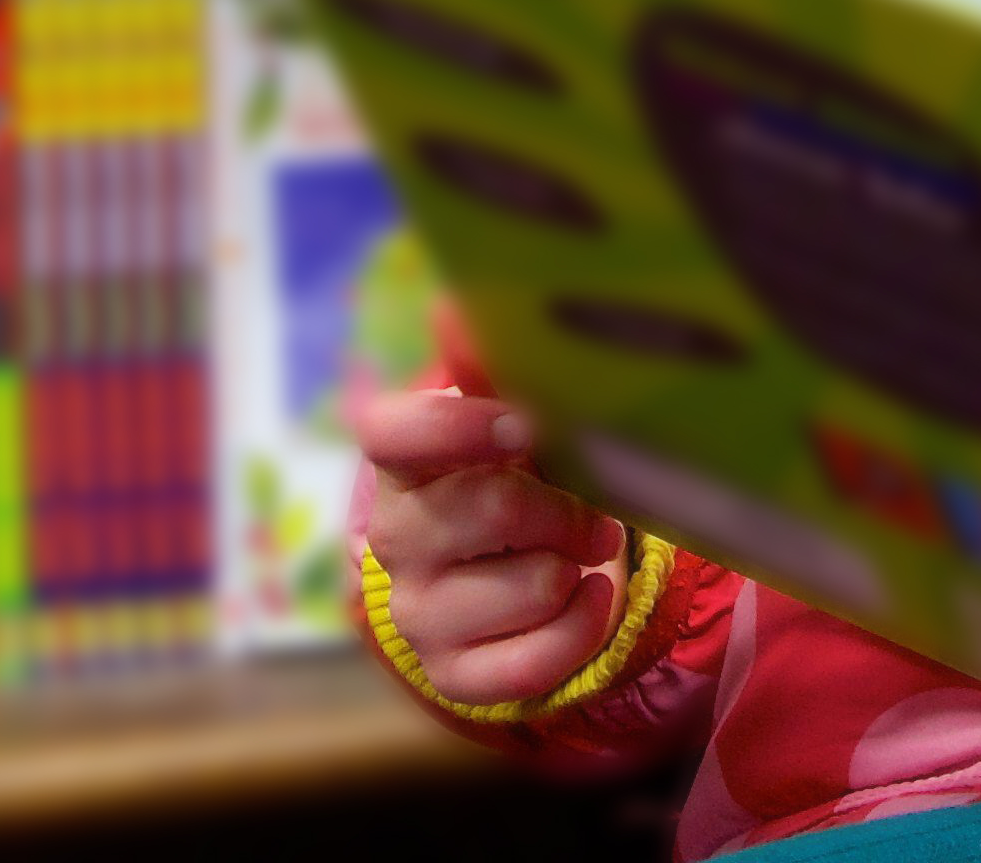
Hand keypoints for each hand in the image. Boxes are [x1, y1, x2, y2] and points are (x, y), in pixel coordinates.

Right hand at [348, 350, 632, 706]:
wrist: (506, 574)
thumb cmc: (513, 474)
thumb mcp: (509, 415)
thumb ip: (487, 362)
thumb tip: (453, 305)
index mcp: (403, 461)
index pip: (387, 433)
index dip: (456, 426)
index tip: (526, 423)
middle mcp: (395, 538)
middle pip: (488, 509)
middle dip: (562, 506)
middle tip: (593, 507)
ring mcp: (417, 613)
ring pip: (529, 587)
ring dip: (578, 567)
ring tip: (582, 553)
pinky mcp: (451, 675)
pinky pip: (535, 663)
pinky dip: (583, 627)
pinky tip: (586, 600)